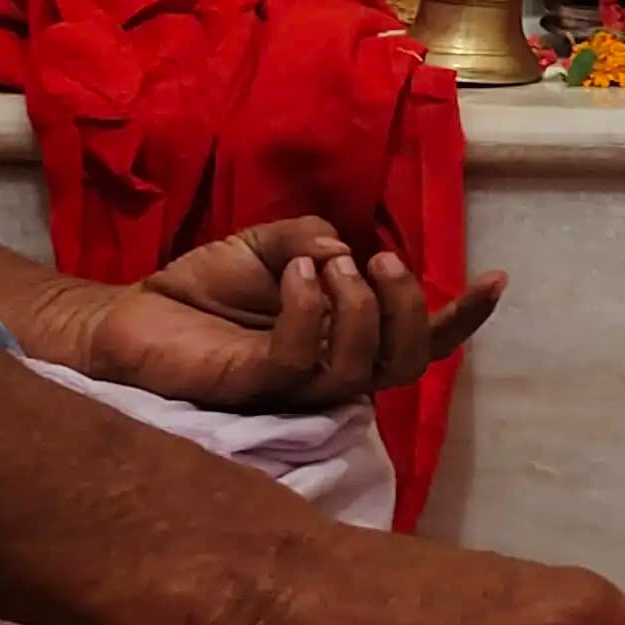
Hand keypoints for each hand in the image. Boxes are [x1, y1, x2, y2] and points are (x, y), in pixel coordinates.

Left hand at [78, 221, 504, 416]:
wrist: (128, 316)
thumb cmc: (203, 290)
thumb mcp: (270, 243)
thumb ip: (314, 236)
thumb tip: (347, 249)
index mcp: (346, 340)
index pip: (418, 342)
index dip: (462, 318)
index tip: (496, 277)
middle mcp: (330, 372)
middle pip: (404, 363)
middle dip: (409, 306)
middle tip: (381, 260)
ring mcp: (293, 388)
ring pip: (360, 369)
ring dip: (358, 306)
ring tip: (325, 263)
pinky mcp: (252, 388)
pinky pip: (299, 359)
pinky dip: (308, 309)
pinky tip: (295, 273)